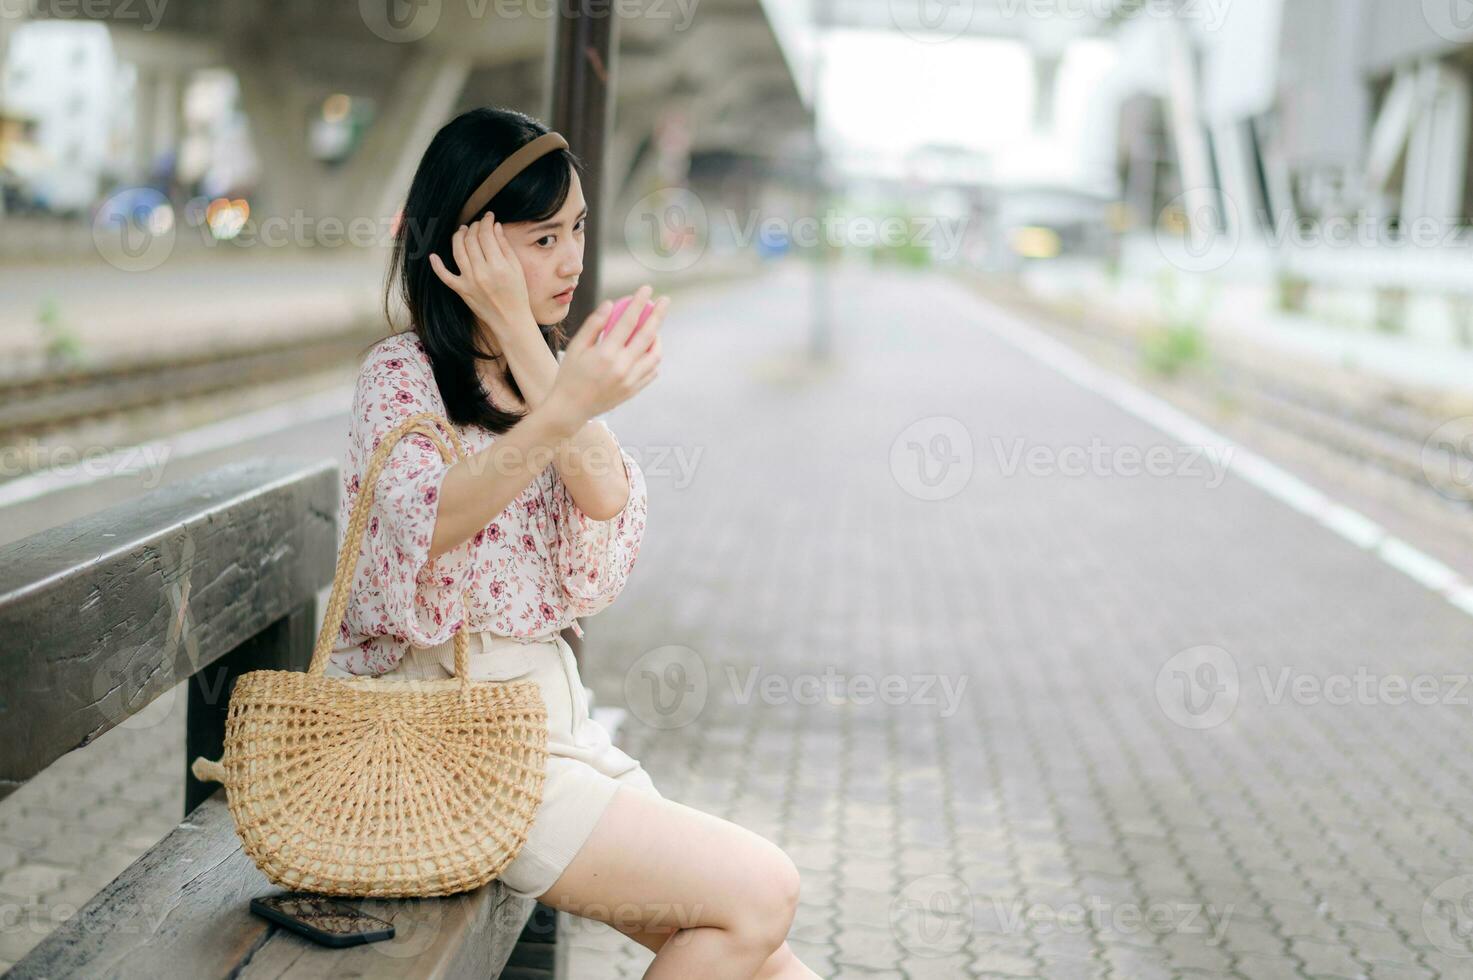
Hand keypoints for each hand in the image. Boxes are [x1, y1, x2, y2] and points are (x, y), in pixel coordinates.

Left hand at [429, 215, 533, 342]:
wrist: (510, 319)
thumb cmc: (517, 294)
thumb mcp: (516, 268)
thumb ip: (505, 246)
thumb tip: (495, 227)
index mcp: (498, 265)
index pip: (486, 235)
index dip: (486, 222)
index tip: (489, 217)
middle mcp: (481, 272)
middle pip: (471, 240)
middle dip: (474, 227)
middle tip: (477, 224)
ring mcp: (469, 281)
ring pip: (457, 251)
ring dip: (458, 237)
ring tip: (462, 230)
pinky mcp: (461, 290)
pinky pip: (445, 276)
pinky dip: (437, 265)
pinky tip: (434, 255)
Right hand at [548, 284, 666, 422]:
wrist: (570, 409)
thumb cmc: (570, 375)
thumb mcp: (576, 347)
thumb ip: (594, 324)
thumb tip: (611, 304)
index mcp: (605, 354)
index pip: (628, 322)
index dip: (639, 303)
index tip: (647, 289)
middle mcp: (622, 367)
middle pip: (647, 335)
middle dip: (658, 315)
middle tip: (665, 301)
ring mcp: (630, 381)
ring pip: (655, 355)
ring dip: (658, 338)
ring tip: (654, 329)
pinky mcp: (633, 391)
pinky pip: (652, 371)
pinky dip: (653, 358)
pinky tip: (648, 350)